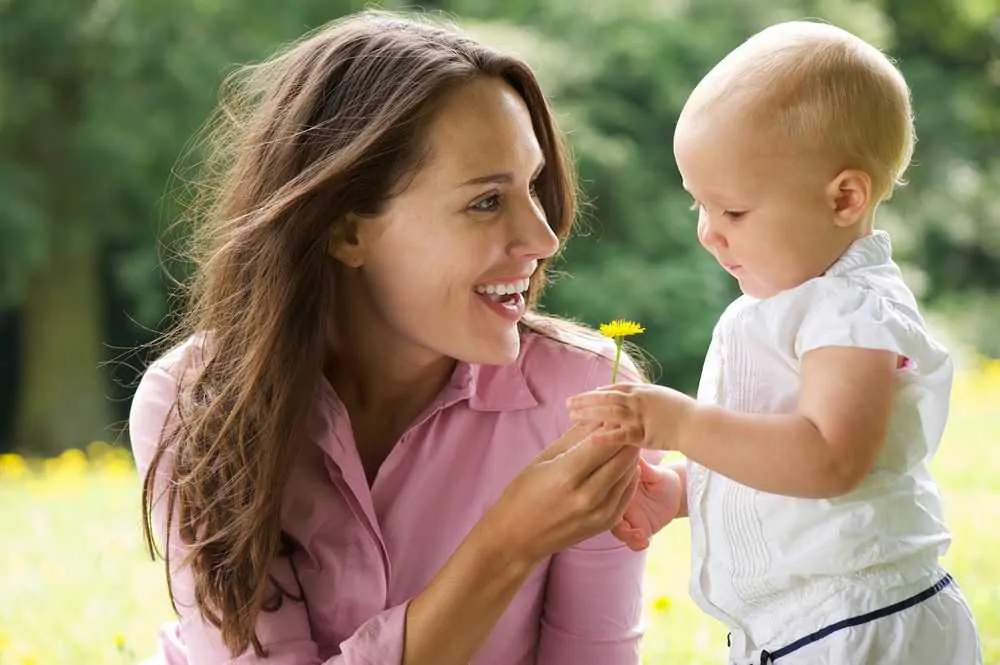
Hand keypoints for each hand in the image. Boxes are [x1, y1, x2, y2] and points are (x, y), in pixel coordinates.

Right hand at [483, 423, 639, 566]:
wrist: (516, 539)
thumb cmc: (522, 494)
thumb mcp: (544, 459)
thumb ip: (575, 436)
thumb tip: (599, 414)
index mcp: (566, 475)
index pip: (604, 442)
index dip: (613, 423)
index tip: (616, 411)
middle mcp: (587, 496)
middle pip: (622, 456)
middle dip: (626, 436)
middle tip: (626, 422)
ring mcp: (599, 513)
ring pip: (629, 473)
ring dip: (630, 453)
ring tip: (624, 439)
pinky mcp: (605, 524)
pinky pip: (628, 492)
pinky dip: (629, 474)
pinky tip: (622, 463)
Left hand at [565, 382, 696, 450]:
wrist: (695, 424)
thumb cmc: (679, 411)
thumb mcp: (658, 396)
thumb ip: (641, 395)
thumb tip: (625, 396)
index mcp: (640, 390)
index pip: (613, 388)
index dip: (595, 393)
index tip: (581, 396)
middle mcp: (637, 400)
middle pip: (605, 398)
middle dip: (585, 400)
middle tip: (568, 404)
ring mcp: (639, 417)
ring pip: (608, 412)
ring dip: (589, 413)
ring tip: (572, 416)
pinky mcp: (643, 434)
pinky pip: (620, 435)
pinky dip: (605, 435)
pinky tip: (590, 438)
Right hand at [611, 457, 682, 550]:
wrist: (676, 493)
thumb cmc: (660, 477)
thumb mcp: (651, 470)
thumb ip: (640, 464)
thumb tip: (630, 447)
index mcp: (616, 488)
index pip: (603, 493)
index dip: (603, 495)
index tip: (613, 496)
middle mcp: (618, 504)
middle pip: (604, 514)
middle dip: (613, 520)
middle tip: (625, 520)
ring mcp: (627, 519)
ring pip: (616, 531)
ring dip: (625, 534)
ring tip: (638, 534)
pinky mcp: (639, 531)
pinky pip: (632, 543)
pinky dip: (636, 544)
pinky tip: (645, 541)